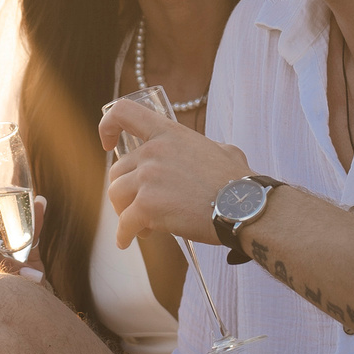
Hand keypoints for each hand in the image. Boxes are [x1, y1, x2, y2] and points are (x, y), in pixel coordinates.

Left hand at [98, 99, 251, 246]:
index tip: (108, 145)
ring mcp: (148, 178)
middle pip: (117, 171)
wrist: (244, 206)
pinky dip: (125, 235)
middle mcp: (153, 151)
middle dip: (125, 191)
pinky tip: (128, 241)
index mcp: (168, 133)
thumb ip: (202, 148)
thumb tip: (206, 153)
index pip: (124, 112)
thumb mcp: (222, 150)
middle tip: (140, 208)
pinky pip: (124, 223)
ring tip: (142, 226)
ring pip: (116, 196)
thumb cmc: (239, 182)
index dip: (108, 127)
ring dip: (125, 212)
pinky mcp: (147, 206)